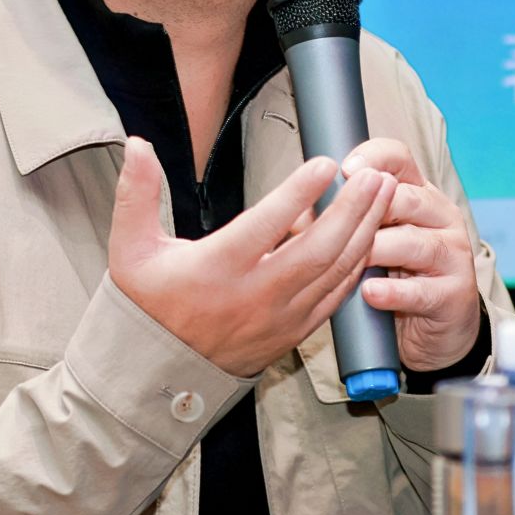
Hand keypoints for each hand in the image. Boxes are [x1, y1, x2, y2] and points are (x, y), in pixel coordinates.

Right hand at [106, 137, 394, 377]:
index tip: (325, 162)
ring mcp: (278, 318)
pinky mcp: (292, 333)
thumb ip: (136, 193)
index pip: (267, 225)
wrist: (158, 371)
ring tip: (385, 196)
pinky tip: (371, 238)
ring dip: (364, 232)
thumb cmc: (146, 303)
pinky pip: (334, 299)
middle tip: (376, 176)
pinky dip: (356, 267)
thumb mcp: (130, 247)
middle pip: (317, 250)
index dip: (299, 193)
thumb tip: (137, 144)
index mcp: (217, 269)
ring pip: (334, 274)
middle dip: (352, 210)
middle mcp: (254, 295)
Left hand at [341, 138, 481, 371]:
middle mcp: (439, 215)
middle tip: (333, 228)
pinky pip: (421, 289)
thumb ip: (346, 218)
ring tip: (349, 263)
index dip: (372, 158)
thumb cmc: (393, 274)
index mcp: (417, 193)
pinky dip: (393, 292)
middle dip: (365, 212)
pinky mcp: (454, 293)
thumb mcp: (371, 237)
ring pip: (412, 242)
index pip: (399, 158)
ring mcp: (451, 253)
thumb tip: (297, 210)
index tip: (344, 169)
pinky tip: (370, 292)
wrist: (432, 328)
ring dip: (375, 251)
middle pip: (404, 198)